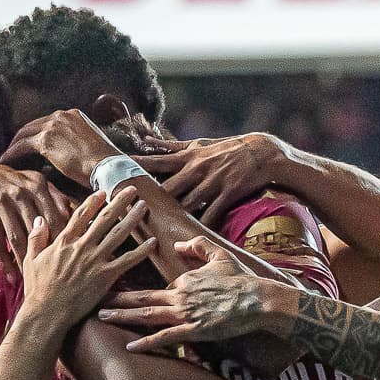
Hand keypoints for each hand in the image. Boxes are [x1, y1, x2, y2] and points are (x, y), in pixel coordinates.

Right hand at [0, 164, 76, 277]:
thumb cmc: (13, 183)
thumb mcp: (34, 182)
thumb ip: (54, 196)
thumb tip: (72, 213)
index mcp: (36, 186)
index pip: (54, 215)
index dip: (62, 238)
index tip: (70, 257)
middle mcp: (20, 193)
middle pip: (37, 229)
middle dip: (46, 253)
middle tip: (55, 274)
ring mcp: (1, 203)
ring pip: (17, 238)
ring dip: (25, 262)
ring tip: (33, 280)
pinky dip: (5, 262)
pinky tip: (11, 277)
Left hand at [2, 109, 123, 187]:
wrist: (106, 165)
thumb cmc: (102, 161)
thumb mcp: (90, 143)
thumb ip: (75, 140)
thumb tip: (65, 151)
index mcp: (73, 114)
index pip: (48, 121)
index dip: (37, 131)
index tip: (30, 140)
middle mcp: (62, 115)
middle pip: (34, 124)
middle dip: (23, 135)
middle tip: (13, 146)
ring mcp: (53, 126)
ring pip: (25, 133)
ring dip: (15, 144)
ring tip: (7, 154)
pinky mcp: (45, 140)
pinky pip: (22, 145)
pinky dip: (13, 152)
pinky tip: (6, 159)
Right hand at [17, 188, 156, 332]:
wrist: (47, 312)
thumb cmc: (37, 289)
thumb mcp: (31, 260)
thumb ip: (36, 238)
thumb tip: (39, 220)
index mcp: (64, 241)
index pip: (81, 215)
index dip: (94, 201)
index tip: (104, 192)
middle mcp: (82, 246)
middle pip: (105, 218)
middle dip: (120, 201)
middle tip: (132, 189)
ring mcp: (95, 261)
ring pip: (118, 234)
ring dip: (133, 218)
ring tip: (144, 206)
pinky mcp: (105, 277)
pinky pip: (127, 261)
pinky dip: (141, 251)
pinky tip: (152, 241)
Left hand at [99, 238, 284, 352]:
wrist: (258, 300)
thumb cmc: (241, 280)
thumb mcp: (220, 256)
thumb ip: (197, 247)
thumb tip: (179, 244)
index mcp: (183, 280)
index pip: (154, 286)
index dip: (137, 290)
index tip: (114, 288)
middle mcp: (179, 295)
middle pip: (140, 298)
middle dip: (114, 298)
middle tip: (91, 298)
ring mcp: (185, 313)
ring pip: (146, 315)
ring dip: (121, 316)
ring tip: (100, 317)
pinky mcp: (193, 330)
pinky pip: (165, 337)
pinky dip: (146, 342)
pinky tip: (129, 346)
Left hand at [134, 132, 286, 227]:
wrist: (260, 153)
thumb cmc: (226, 148)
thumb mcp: (198, 143)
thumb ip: (170, 145)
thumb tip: (145, 139)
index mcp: (188, 158)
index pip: (157, 162)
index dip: (137, 166)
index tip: (118, 170)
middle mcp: (197, 170)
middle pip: (167, 187)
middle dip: (150, 199)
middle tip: (131, 210)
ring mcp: (211, 183)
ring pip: (187, 203)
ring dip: (173, 217)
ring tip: (155, 232)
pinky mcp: (226, 194)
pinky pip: (211, 214)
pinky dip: (202, 226)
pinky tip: (190, 239)